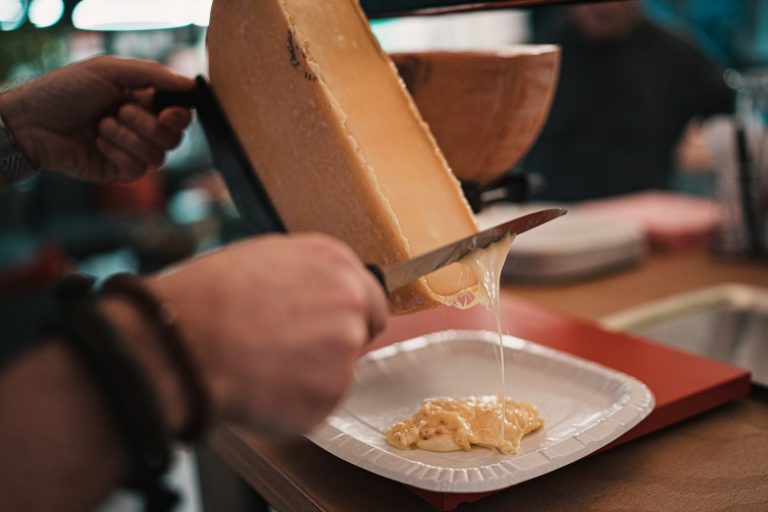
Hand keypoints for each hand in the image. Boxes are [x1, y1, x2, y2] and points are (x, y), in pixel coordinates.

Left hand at [0, 55, 193, 182]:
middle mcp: (141, 127)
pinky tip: (98, 143)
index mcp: (142, 101)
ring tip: (102, 126)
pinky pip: (139, 170)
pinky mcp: (119, 171)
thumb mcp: (109, 70)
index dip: (180, 115)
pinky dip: (120, 154)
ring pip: (160, 156)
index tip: (166, 112)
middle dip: (149, 125)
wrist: (32, 121)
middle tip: (120, 111)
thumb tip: (190, 84)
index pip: (180, 114)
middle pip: (174, 137)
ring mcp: (131, 151)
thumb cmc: (65, 90)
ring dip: (130, 138)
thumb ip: (153, 74)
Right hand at [147, 233, 388, 434]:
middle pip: (361, 332)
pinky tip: (262, 388)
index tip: (328, 327)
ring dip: (312, 376)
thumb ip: (305, 277)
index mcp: (334, 261)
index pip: (369, 296)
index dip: (348, 315)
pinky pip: (320, 403)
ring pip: (340, 370)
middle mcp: (349, 299)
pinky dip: (297, 404)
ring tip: (263, 367)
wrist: (181, 341)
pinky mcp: (331, 391)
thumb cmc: (205, 298)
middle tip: (292, 353)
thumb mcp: (263, 260)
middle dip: (335, 346)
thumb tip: (314, 295)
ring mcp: (344, 347)